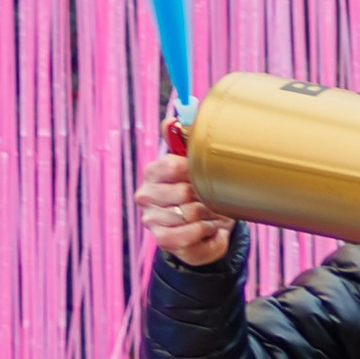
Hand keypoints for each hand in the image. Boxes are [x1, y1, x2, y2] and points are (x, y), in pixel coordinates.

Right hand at [137, 141, 234, 266]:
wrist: (202, 229)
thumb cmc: (197, 192)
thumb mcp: (192, 164)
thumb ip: (180, 139)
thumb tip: (171, 119)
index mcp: (152, 172)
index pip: (172, 165)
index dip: (196, 170)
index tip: (207, 173)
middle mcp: (145, 195)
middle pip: (184, 192)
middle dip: (206, 195)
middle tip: (214, 197)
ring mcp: (151, 219)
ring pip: (190, 213)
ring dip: (210, 214)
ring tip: (213, 212)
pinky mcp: (162, 239)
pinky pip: (192, 232)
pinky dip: (207, 229)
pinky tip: (209, 226)